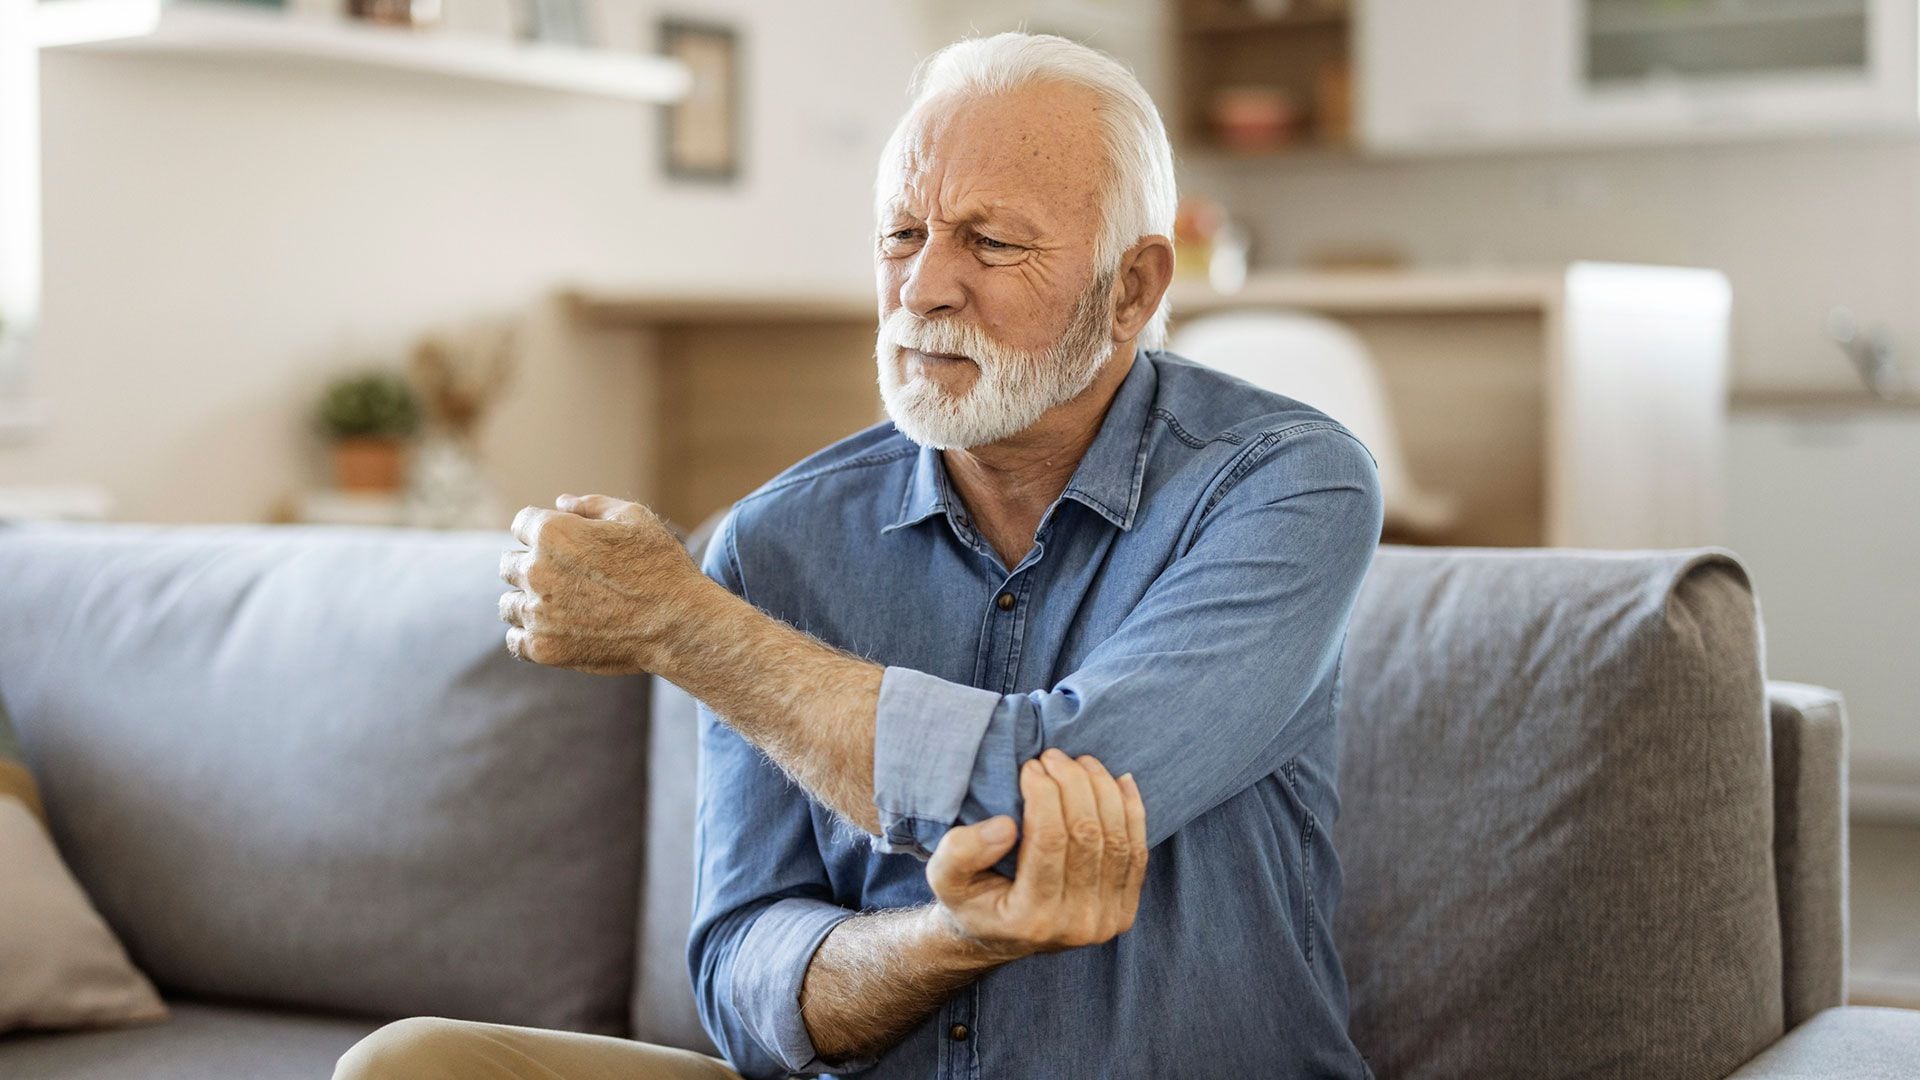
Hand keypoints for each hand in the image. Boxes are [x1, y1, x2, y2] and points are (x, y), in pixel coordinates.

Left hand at [498, 493, 701, 674]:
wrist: (679, 625)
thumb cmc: (661, 567)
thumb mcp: (635, 519)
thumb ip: (592, 506)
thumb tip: (560, 502)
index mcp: (553, 532)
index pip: (522, 524)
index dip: (543, 530)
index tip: (564, 545)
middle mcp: (537, 571)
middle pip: (509, 564)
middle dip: (533, 566)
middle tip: (569, 579)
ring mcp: (537, 612)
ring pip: (509, 604)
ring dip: (528, 602)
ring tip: (563, 608)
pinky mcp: (543, 648)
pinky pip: (515, 640)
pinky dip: (530, 636)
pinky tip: (556, 631)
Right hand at [924, 748, 1147, 963]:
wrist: (998, 937)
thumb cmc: (970, 899)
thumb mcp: (943, 879)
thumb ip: (960, 852)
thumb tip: (1007, 826)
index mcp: (1030, 918)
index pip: (1048, 840)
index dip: (1044, 794)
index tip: (1030, 766)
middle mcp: (1076, 924)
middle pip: (1088, 835)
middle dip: (1074, 784)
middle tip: (1053, 756)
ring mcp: (1106, 920)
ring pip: (1118, 840)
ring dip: (1103, 791)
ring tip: (1080, 762)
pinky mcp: (1125, 911)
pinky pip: (1138, 854)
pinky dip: (1132, 812)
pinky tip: (1119, 781)